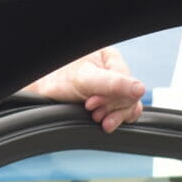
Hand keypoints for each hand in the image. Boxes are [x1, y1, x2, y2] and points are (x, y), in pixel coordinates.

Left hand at [23, 46, 145, 132]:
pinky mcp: (107, 101)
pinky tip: (104, 123)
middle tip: (92, 110)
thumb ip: (114, 84)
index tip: (92, 103)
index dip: (114, 97)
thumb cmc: (58, 79)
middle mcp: (113, 71)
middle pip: (129, 96)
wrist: (42, 91)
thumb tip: (140, 90)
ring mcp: (111, 87)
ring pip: (127, 106)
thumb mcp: (86, 80)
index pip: (129, 82)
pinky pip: (122, 113)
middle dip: (111, 107)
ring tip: (96, 118)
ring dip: (113, 116)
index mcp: (110, 58)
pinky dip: (114, 120)